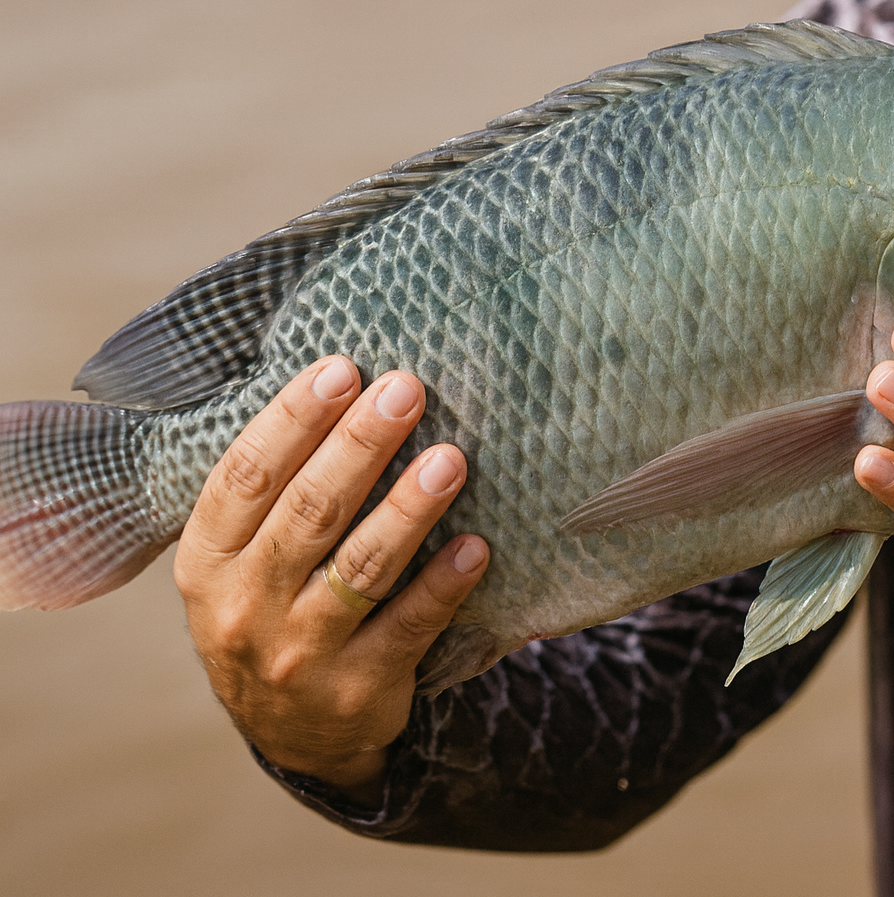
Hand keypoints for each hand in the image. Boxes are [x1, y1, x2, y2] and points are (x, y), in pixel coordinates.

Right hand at [174, 357, 487, 801]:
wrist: (290, 733)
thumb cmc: (271, 611)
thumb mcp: (238, 563)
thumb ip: (271, 495)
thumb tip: (338, 388)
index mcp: (206, 562)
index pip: (246, 477)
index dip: (292, 419)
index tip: (340, 369)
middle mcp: (245, 608)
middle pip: (308, 512)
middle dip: (360, 445)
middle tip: (406, 389)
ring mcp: (301, 654)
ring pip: (361, 569)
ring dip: (408, 509)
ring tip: (450, 459)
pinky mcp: (361, 688)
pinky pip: (410, 627)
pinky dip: (444, 585)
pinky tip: (476, 547)